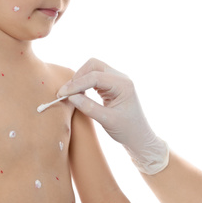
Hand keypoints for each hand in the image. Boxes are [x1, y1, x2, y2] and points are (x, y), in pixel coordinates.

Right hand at [58, 58, 168, 174]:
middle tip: (66, 92)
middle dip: (78, 76)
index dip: (76, 84)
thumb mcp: (107, 121)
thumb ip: (89, 107)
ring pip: (93, 69)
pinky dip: (84, 83)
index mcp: (123, 84)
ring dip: (80, 79)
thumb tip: (71, 97)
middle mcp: (120, 78)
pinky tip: (78, 94)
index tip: (62, 94)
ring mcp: (116, 80)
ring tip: (70, 94)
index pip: (95, 77)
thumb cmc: (128, 130)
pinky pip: (94, 77)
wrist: (139, 137)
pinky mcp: (111, 86)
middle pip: (93, 66)